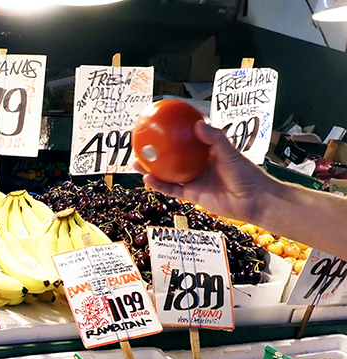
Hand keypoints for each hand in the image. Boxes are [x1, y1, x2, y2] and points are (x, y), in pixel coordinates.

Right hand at [132, 121, 277, 223]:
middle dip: (156, 150)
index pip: (187, 139)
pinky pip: (172, 189)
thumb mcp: (230, 153)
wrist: (255, 201)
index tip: (159, 123)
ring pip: (168, 173)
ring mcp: (194, 180)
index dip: (173, 131)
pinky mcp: (192, 195)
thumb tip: (198, 124)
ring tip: (135, 161)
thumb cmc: (247, 175)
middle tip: (141, 142)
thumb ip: (215, 139)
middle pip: (172, 156)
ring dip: (151, 168)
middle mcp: (198, 165)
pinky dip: (159, 184)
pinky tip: (147, 178)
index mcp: (207, 152)